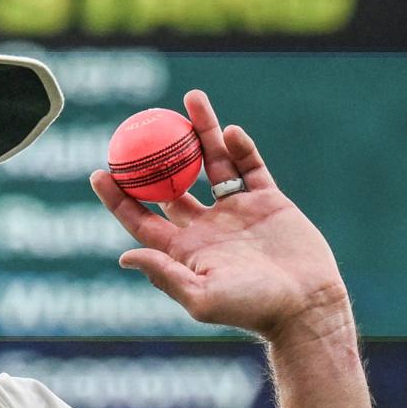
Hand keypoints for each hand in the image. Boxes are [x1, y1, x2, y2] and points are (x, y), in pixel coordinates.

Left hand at [90, 90, 350, 340]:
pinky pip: (250, 166)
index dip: (118, 197)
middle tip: (140, 123)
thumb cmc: (252, 309)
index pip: (141, 218)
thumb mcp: (202, 297)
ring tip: (192, 98)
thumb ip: (164, 275)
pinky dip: (240, 147)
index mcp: (184, 248)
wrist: (307, 307)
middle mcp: (205, 226)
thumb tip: (124, 256)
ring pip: (212, 162)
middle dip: (155, 154)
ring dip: (202, 131)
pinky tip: (229, 131)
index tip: (99, 172)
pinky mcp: (268, 202)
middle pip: (172, 181)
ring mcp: (236, 211)